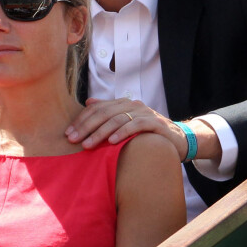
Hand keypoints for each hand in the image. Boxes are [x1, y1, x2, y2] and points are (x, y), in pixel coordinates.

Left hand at [65, 98, 187, 157]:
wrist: (177, 139)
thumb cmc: (147, 133)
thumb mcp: (126, 122)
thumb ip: (109, 112)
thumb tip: (89, 102)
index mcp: (123, 104)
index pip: (97, 108)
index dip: (82, 120)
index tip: (68, 133)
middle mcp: (133, 105)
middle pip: (104, 113)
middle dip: (86, 126)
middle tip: (73, 139)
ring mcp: (145, 113)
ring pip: (117, 119)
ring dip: (100, 132)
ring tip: (87, 144)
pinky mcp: (155, 123)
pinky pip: (136, 125)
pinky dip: (123, 133)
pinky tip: (112, 142)